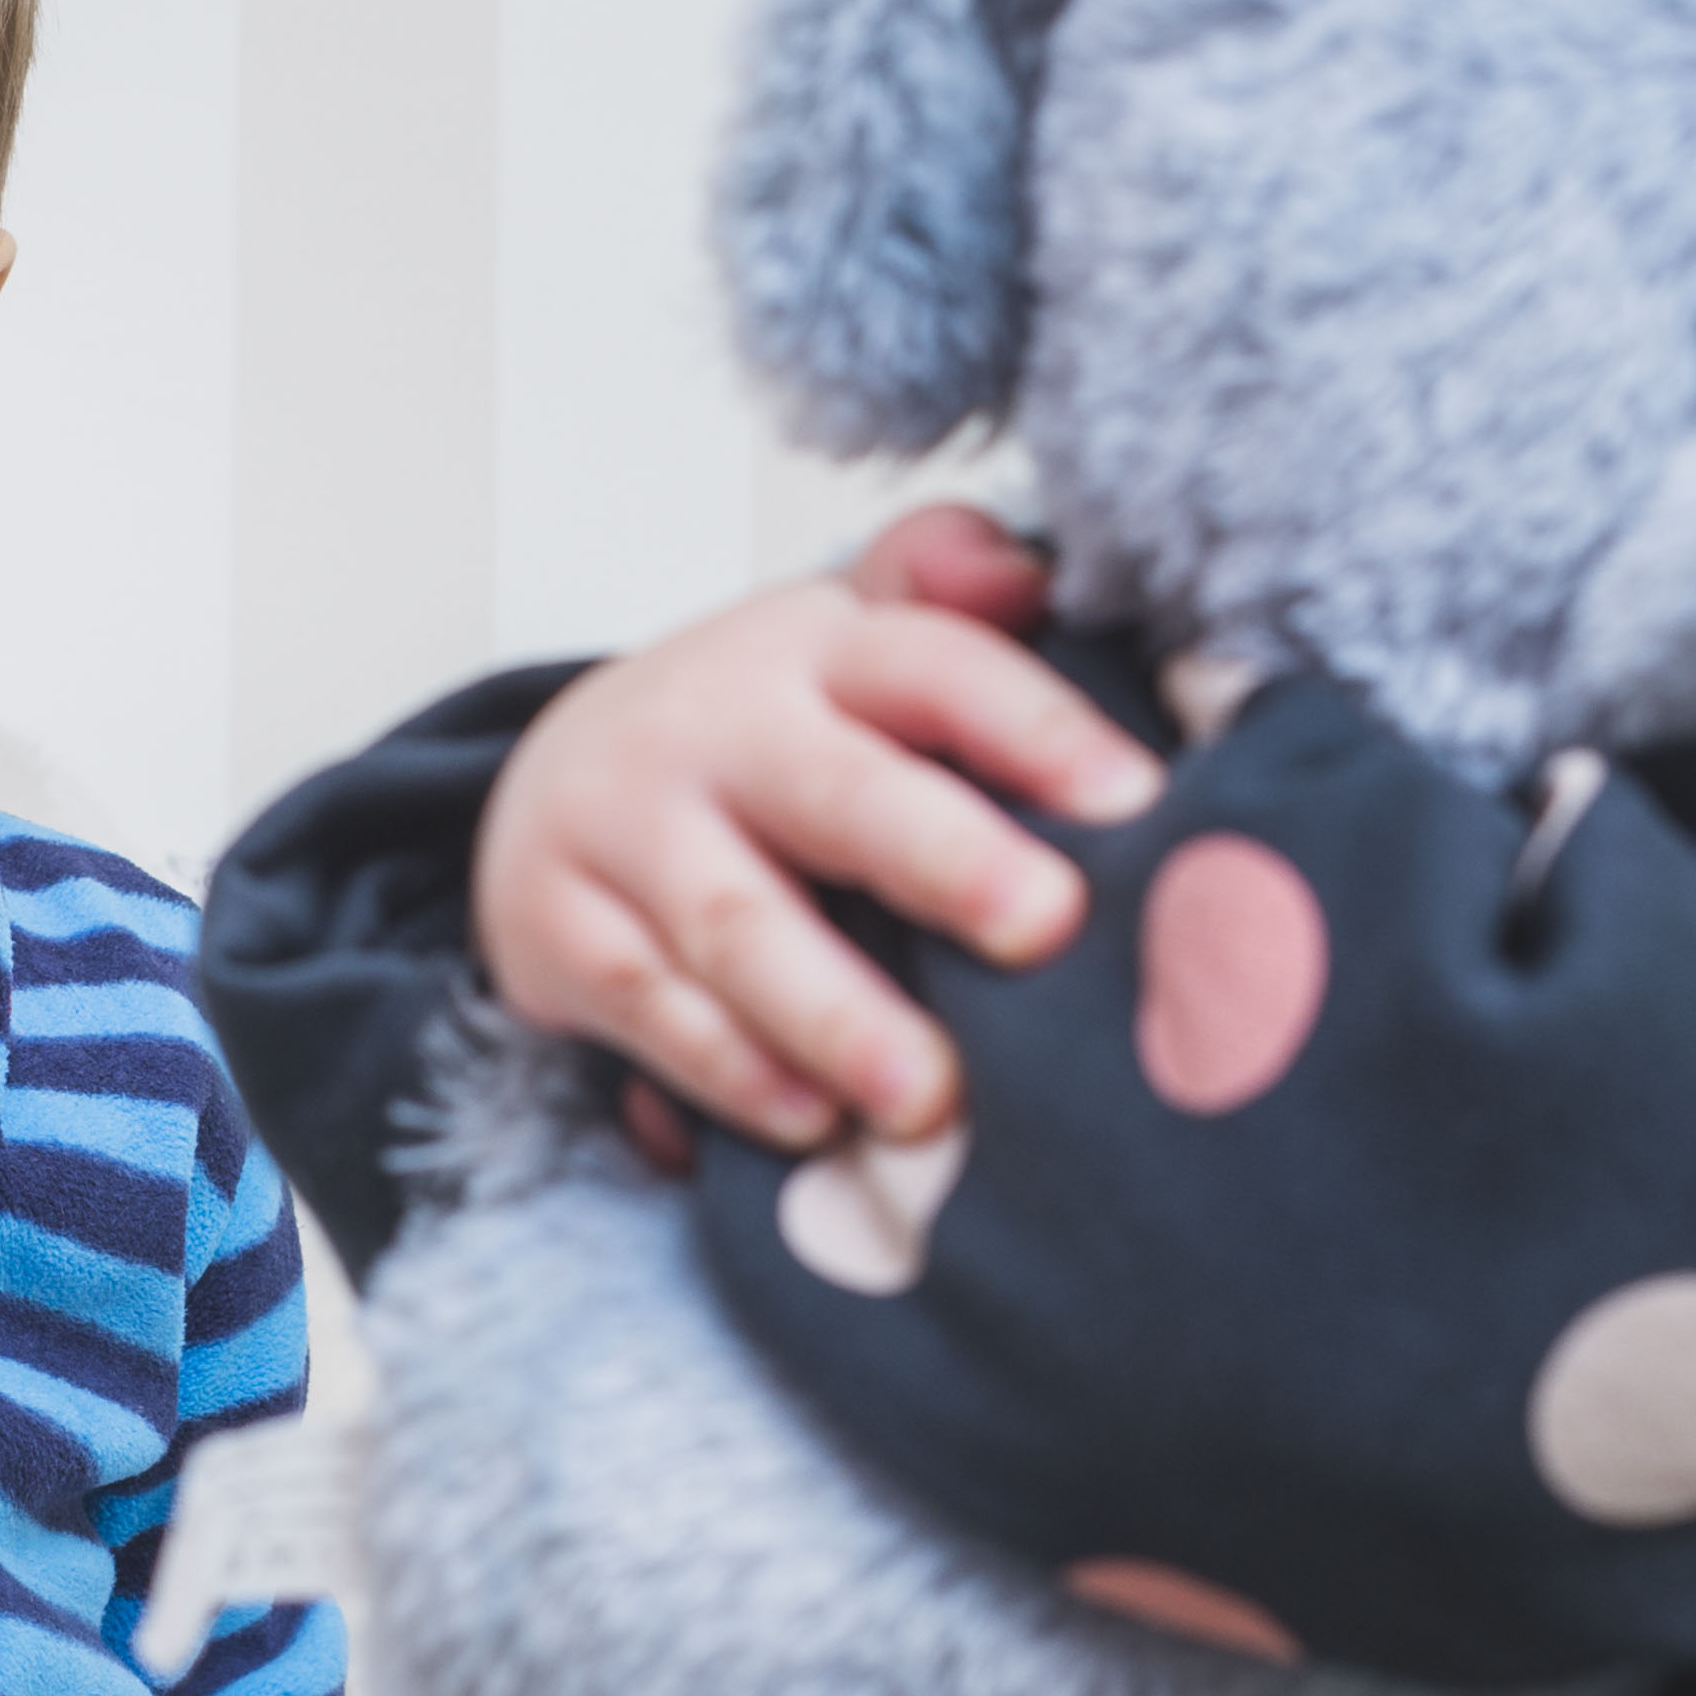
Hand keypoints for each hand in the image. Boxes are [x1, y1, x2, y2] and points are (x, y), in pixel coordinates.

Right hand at [481, 509, 1161, 1146]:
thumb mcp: (852, 644)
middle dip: (946, 859)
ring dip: (838, 1017)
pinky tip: (812, 1122)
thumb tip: (1024, 573)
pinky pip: (653, 1009)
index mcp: (821, 649)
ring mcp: (628, 825)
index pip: (937, 666)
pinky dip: (732, 1073)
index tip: (1137, 801)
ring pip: (738, 926)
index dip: (1036, 727)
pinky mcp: (558, 926)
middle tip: (1046, 926)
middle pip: (836, 792)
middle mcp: (717, 724)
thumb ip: (945, 592)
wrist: (560, 777)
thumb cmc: (766, 733)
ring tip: (931, 1097)